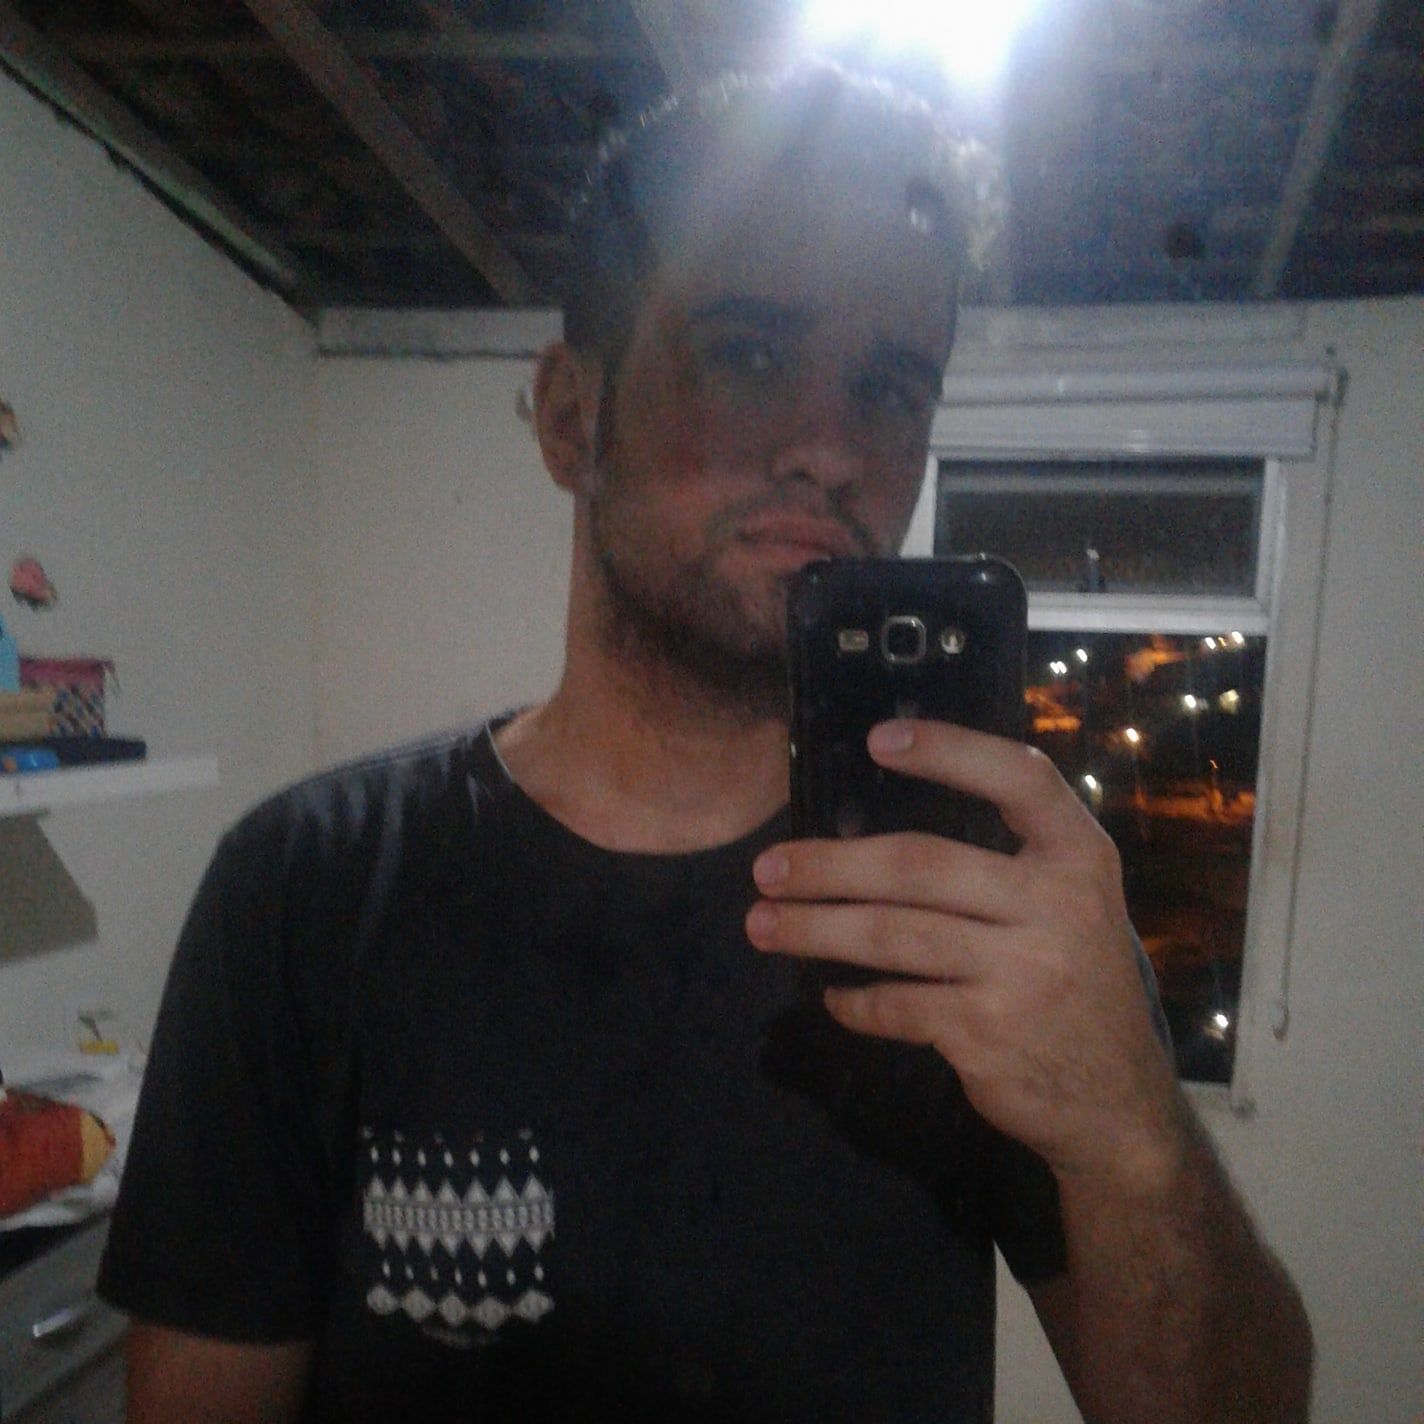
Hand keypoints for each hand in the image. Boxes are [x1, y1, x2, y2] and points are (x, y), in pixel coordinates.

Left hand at [746, 719, 1183, 1186]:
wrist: (1120, 1106)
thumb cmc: (1078, 986)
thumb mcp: (1077, 909)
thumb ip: (1011, 866)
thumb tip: (876, 839)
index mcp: (1081, 859)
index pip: (1020, 779)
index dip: (950, 750)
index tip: (877, 740)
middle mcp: (1058, 906)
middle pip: (920, 865)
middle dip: (830, 865)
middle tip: (766, 867)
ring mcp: (1023, 973)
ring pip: (893, 935)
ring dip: (814, 929)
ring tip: (761, 924)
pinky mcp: (988, 1034)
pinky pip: (896, 1005)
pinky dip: (855, 1002)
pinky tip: (833, 997)